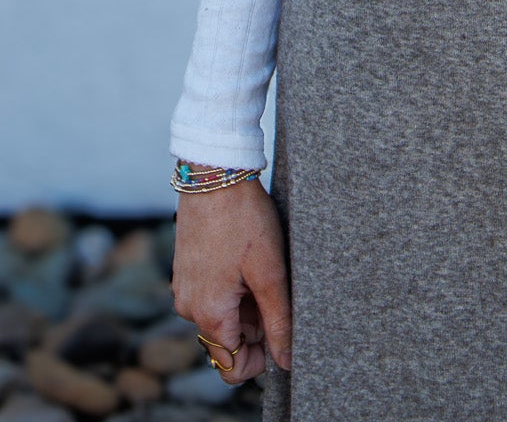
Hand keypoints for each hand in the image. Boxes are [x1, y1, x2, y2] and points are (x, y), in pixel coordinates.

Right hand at [171, 174, 291, 383]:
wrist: (213, 174)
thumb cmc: (244, 219)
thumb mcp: (270, 272)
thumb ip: (278, 321)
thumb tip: (285, 361)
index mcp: (208, 314)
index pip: (231, 367)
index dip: (260, 358)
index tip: (279, 330)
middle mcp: (188, 308)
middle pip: (228, 340)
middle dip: (255, 324)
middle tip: (274, 285)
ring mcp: (184, 288)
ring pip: (222, 316)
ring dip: (245, 303)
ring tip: (261, 266)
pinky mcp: (186, 271)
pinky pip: (212, 295)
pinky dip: (233, 287)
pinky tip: (246, 258)